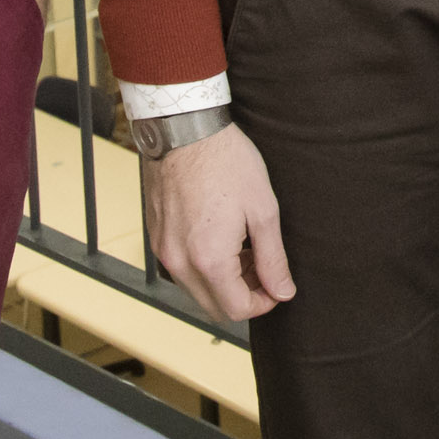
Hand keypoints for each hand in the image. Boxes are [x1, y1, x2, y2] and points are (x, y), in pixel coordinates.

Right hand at [148, 125, 293, 322]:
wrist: (185, 129)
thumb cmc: (226, 162)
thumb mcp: (262, 210)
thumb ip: (273, 258)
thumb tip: (282, 291)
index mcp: (209, 260)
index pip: (236, 309)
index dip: (263, 303)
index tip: (276, 284)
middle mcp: (179, 262)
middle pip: (213, 307)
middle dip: (242, 295)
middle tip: (261, 266)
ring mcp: (163, 250)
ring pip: (195, 290)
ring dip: (222, 281)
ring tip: (243, 248)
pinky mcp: (156, 236)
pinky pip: (180, 268)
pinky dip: (202, 265)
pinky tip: (220, 236)